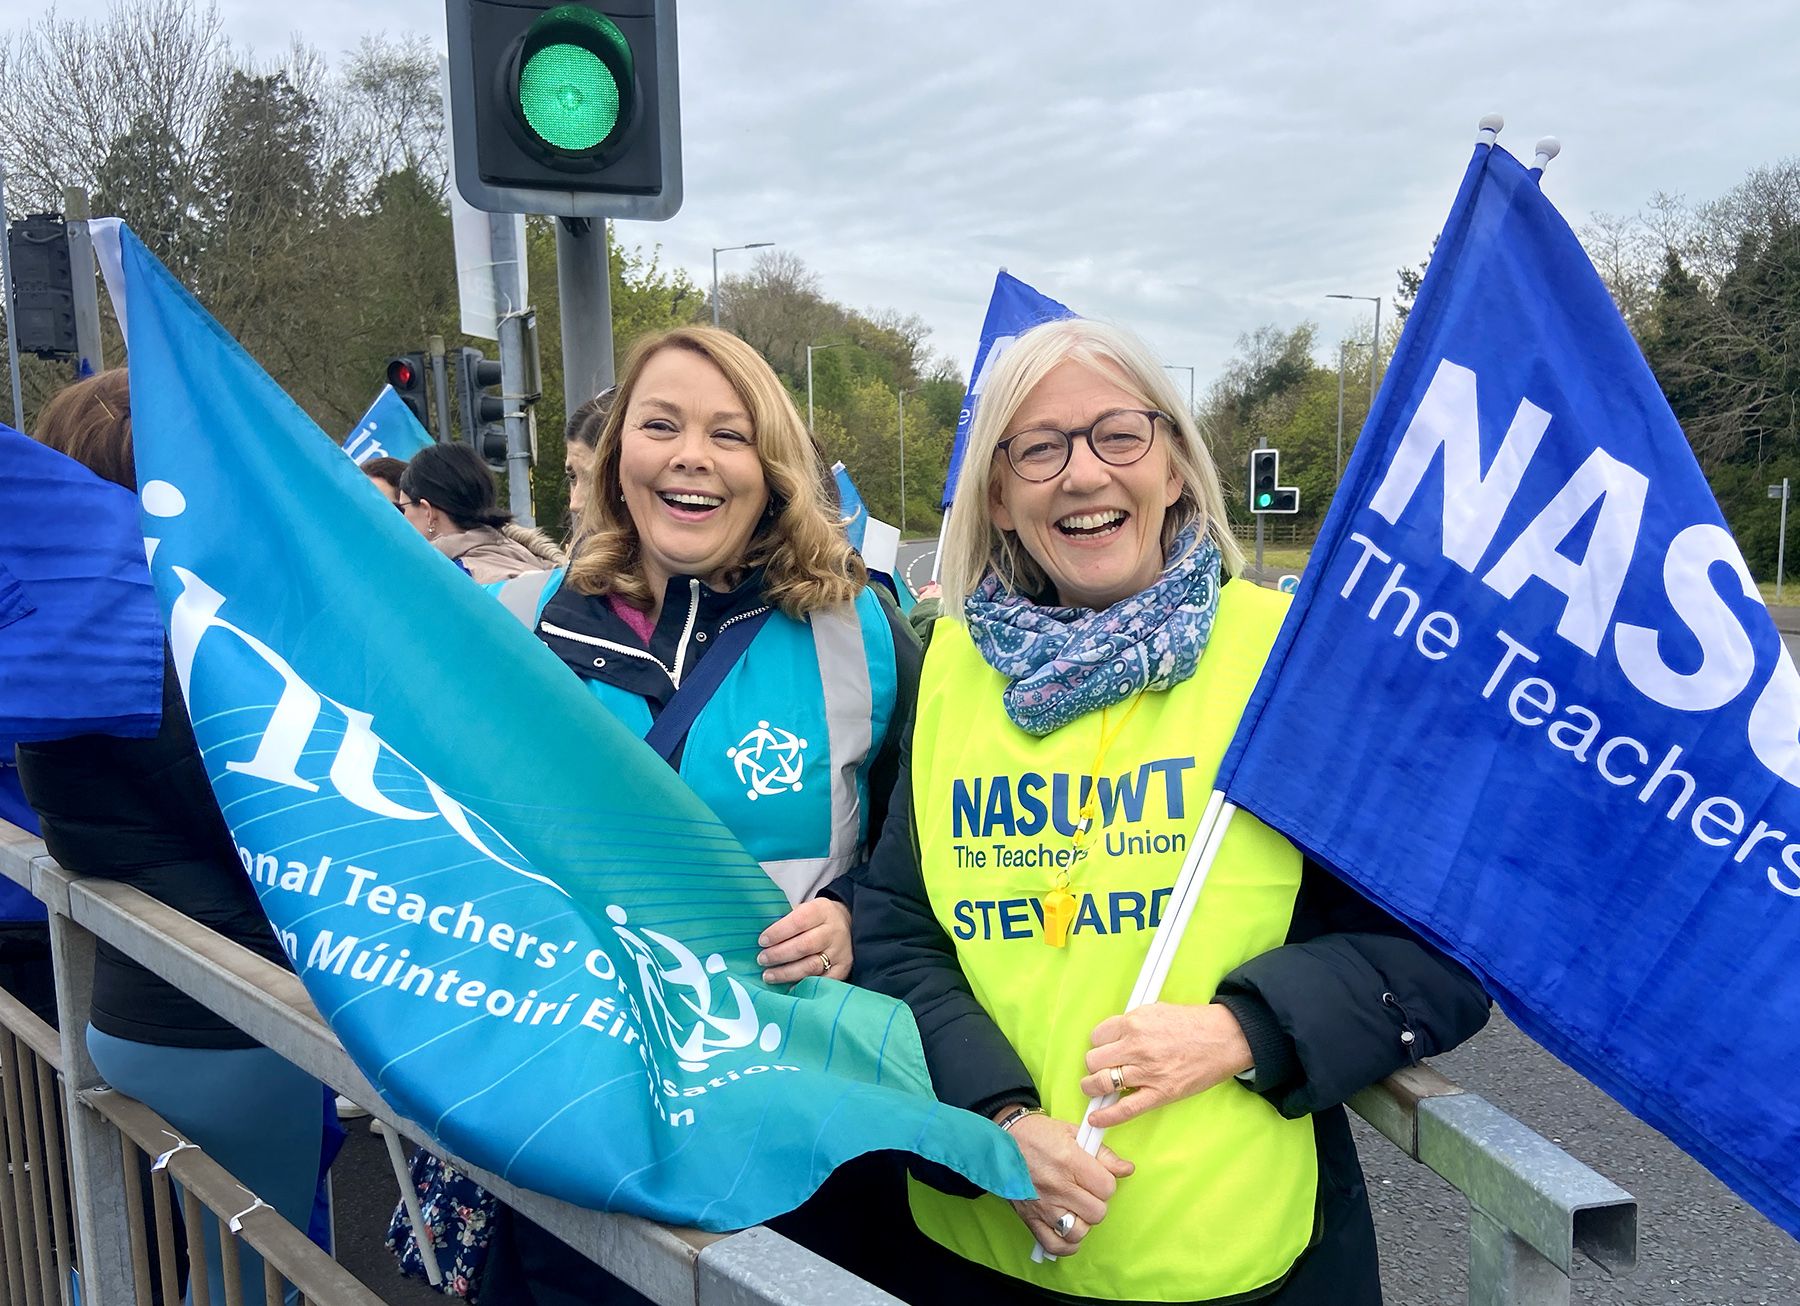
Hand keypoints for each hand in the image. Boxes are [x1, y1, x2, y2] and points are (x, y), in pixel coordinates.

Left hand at [757, 898, 851, 983]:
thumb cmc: (816, 919)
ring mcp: (840, 951)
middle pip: (804, 945)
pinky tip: (788, 987)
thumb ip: (787, 921)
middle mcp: (833, 931)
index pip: (799, 921)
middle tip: (762, 960)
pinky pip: (822, 980)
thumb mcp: (805, 910)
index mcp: (821, 911)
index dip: (778, 932)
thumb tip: (763, 940)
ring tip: (768, 975)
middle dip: (779, 954)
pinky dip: (804, 985)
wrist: (848, 924)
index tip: (762, 941)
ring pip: (811, 965)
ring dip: (786, 973)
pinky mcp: (843, 968)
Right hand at [1003, 1112, 1132, 1256]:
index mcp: (1069, 1161)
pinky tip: (1068, 1230)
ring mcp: (1042, 1206)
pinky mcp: (1030, 1218)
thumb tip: (1127, 1169)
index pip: (1107, 1188)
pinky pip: (1055, 1245)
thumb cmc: (1038, 1135)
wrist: (1001, 1142)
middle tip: (1086, 1192)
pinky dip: (1066, 1244)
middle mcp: (1057, 1186)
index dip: (1106, 1183)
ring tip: (1076, 1209)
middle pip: (1096, 1212)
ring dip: (1082, 1222)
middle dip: (1096, 1202)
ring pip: (1079, 1231)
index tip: (1097, 1177)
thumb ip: (1103, 1154)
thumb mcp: (1073, 1133)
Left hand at [1079, 1002, 1252, 1128]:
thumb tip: (1114, 1036)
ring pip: (1102, 1082)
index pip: (1096, 1037)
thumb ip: (1133, 1022)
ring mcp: (1147, 1072)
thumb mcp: (1156, 1010)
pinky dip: (1107, 1116)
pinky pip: (1125, 1109)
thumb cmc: (1195, 1023)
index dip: (1098, 1044)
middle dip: (1094, 1065)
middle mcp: (1136, 1046)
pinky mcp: (1160, 1093)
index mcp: (1134, 1022)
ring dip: (1093, 1087)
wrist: (1226, 1038)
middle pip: (1093, 1060)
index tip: (1103, 1049)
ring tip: (1094, 1088)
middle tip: (1102, 1067)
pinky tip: (1095, 1117)